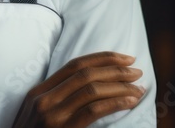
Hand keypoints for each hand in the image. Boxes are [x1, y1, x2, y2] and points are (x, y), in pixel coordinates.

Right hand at [10, 51, 144, 127]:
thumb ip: (55, 100)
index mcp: (38, 92)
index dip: (101, 59)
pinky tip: (129, 102)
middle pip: (85, 74)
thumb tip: (88, 88)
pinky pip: (93, 110)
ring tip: (138, 88)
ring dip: (120, 86)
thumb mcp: (36, 115)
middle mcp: (44, 100)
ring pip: (92, 90)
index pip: (74, 65)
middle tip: (136, 71)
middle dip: (115, 69)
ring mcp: (52, 115)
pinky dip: (115, 103)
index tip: (123, 58)